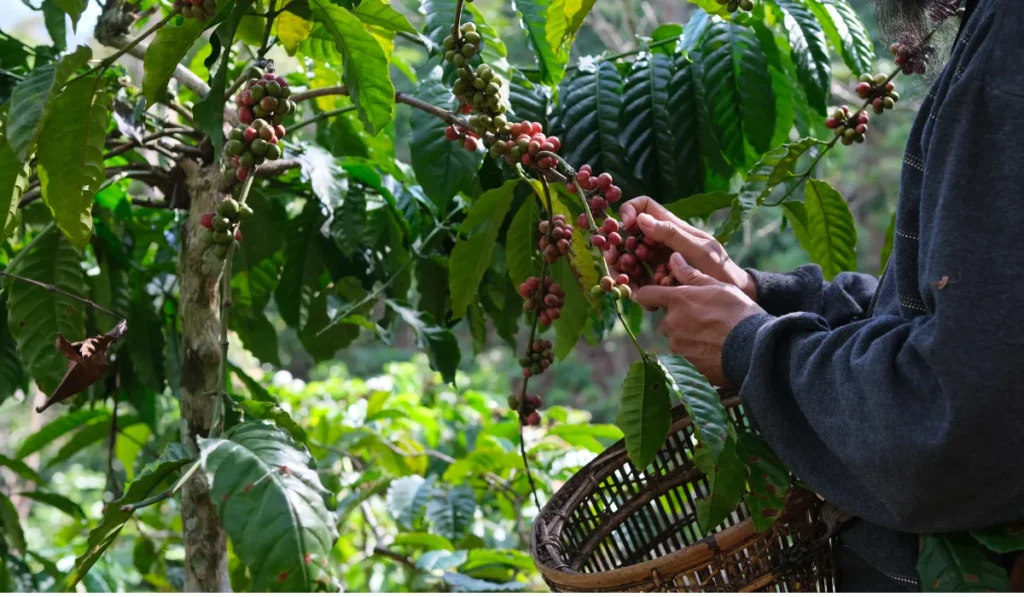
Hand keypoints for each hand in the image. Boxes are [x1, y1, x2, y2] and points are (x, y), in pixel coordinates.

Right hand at [618, 197, 757, 300]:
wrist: (731, 294)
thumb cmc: (719, 268)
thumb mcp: (698, 249)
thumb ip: (672, 234)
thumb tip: (641, 219)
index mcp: (671, 226)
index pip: (644, 205)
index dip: (630, 210)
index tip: (627, 226)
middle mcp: (660, 240)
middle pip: (629, 235)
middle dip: (619, 246)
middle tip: (616, 260)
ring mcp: (657, 259)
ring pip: (629, 258)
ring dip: (625, 269)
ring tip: (630, 281)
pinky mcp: (656, 278)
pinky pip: (638, 279)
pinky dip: (636, 286)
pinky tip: (642, 295)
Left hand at [634, 253, 764, 386]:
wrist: (753, 348)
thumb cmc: (739, 312)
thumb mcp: (719, 286)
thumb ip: (692, 274)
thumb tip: (674, 258)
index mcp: (678, 300)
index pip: (646, 294)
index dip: (648, 295)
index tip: (654, 297)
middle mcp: (671, 323)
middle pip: (665, 320)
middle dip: (678, 319)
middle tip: (703, 319)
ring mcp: (677, 345)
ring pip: (675, 338)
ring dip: (687, 337)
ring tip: (712, 336)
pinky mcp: (684, 364)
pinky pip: (684, 356)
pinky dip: (695, 353)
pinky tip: (713, 350)